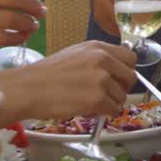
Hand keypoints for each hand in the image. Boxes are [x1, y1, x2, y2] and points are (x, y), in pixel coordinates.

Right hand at [0, 41, 136, 118]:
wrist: (29, 88)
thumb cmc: (46, 74)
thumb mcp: (74, 54)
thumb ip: (96, 59)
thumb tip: (114, 71)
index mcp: (98, 47)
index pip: (130, 58)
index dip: (125, 70)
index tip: (118, 79)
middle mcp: (103, 60)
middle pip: (130, 77)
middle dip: (121, 88)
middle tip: (107, 94)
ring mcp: (102, 79)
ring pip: (122, 96)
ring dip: (110, 103)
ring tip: (92, 102)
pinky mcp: (98, 99)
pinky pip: (113, 109)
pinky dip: (104, 113)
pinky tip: (90, 110)